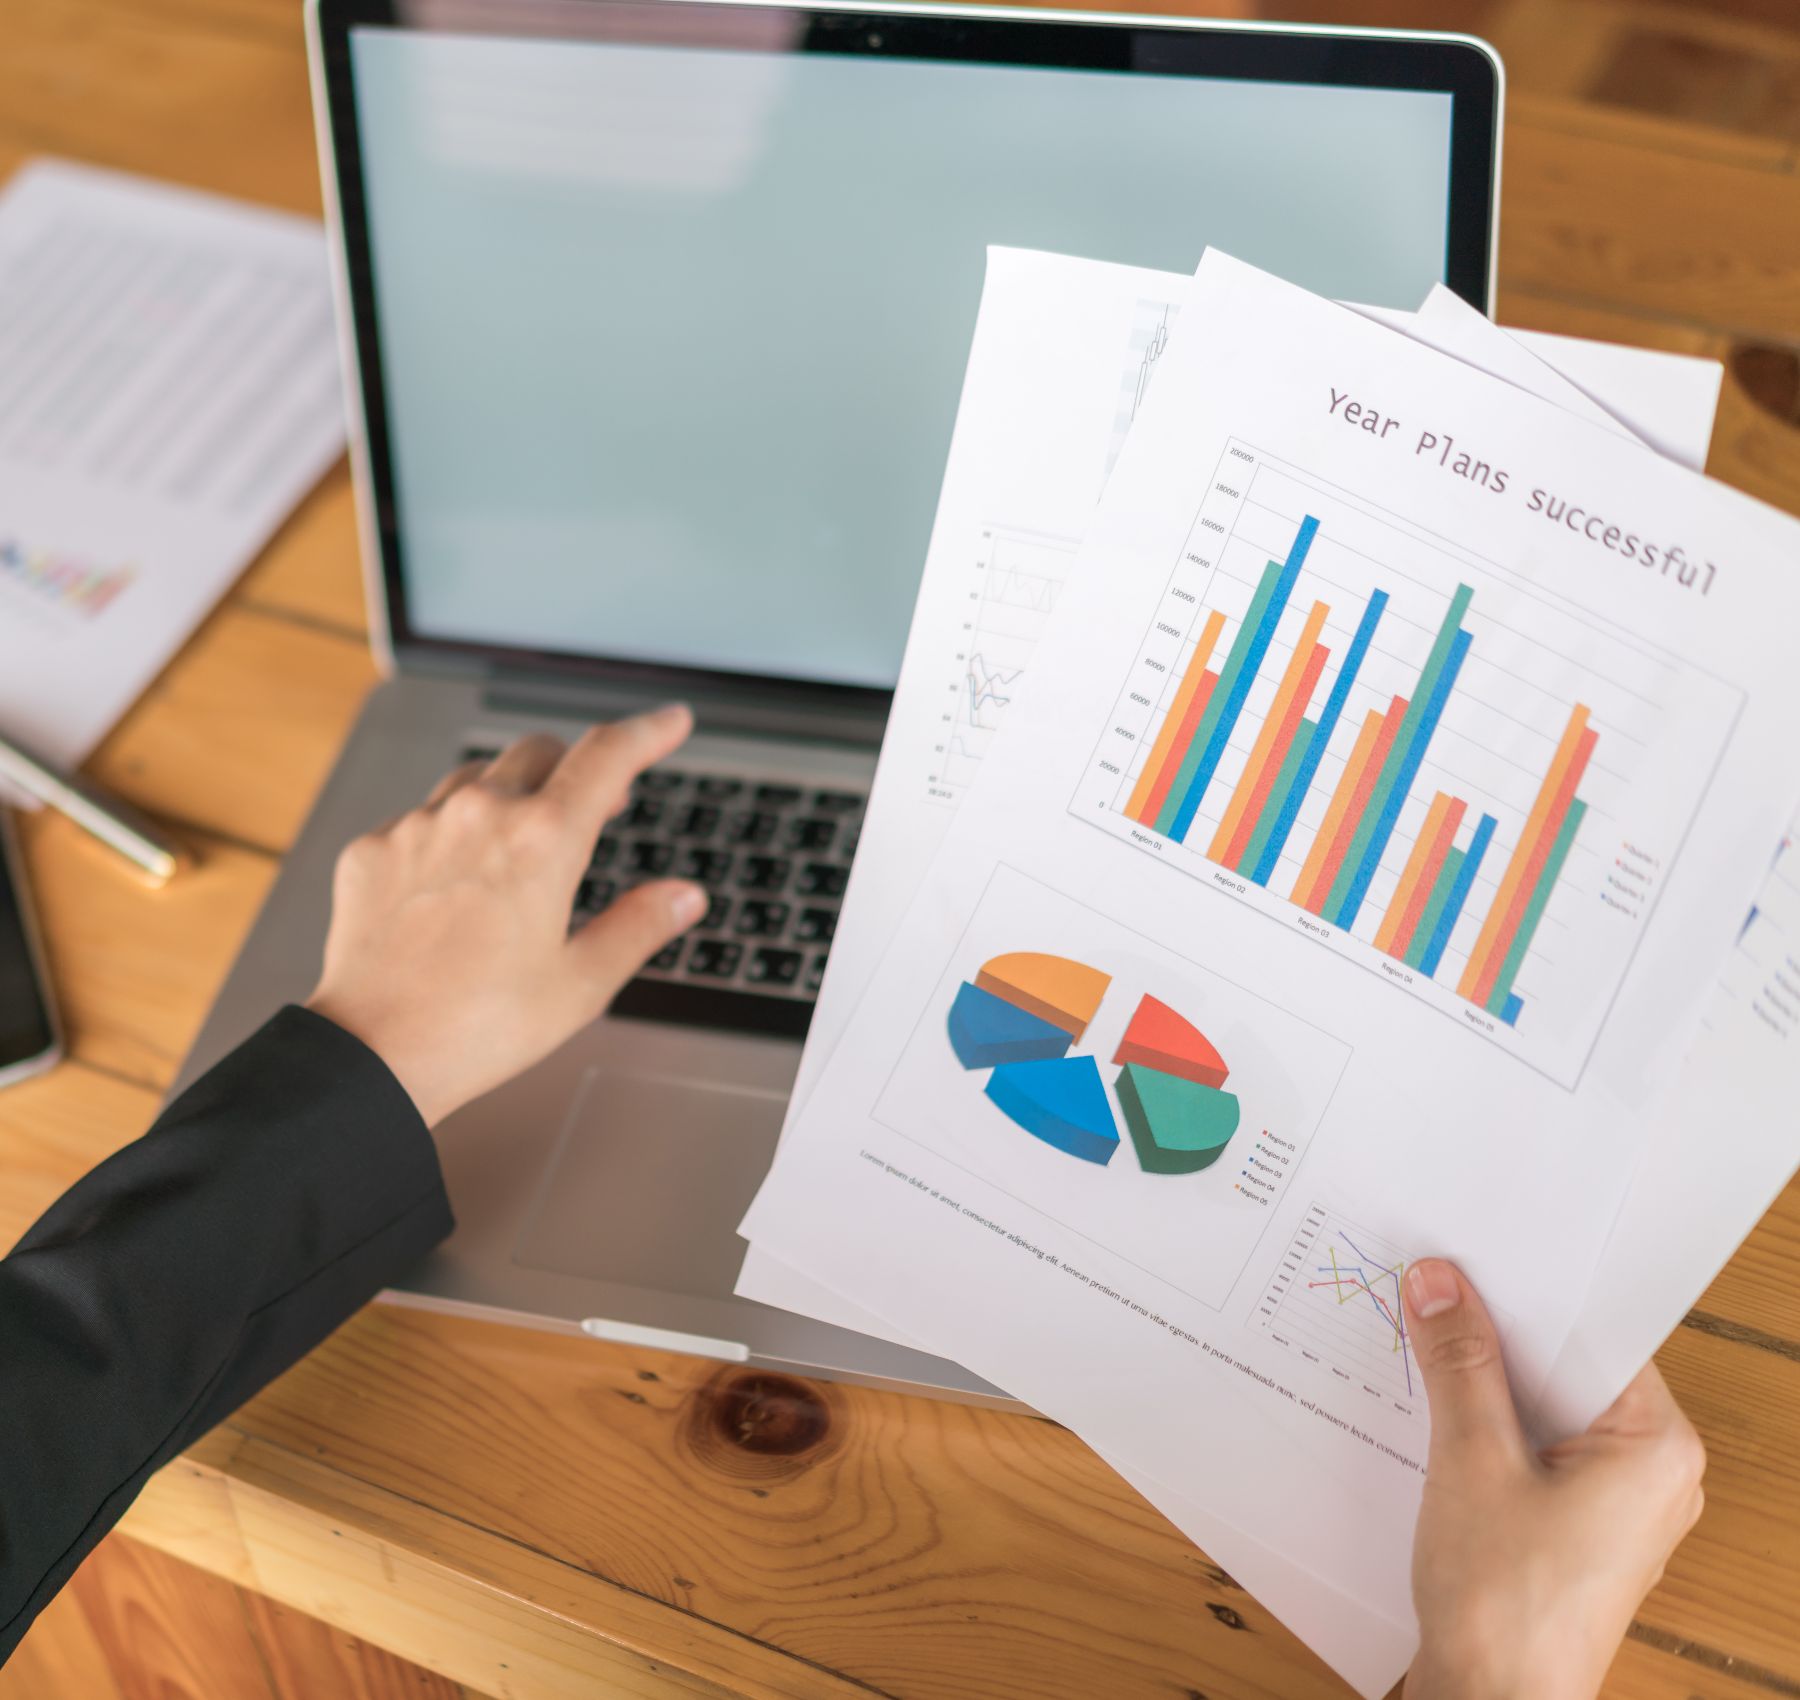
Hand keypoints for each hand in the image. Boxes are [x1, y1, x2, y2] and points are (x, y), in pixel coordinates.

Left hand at [307, 706, 705, 1125]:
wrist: (373, 1056)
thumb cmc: (478, 1027)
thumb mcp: (581, 984)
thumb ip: (639, 926)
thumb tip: (683, 896)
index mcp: (543, 842)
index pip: (607, 755)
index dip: (648, 731)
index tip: (669, 722)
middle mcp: (479, 816)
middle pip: (540, 751)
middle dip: (575, 768)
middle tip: (597, 807)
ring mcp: (417, 827)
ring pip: (477, 779)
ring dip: (511, 796)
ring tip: (523, 848)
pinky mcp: (371, 850)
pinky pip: (421, 818)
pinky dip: (450, 834)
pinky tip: (456, 885)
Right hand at [1403, 1259, 1704, 1699]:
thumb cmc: (1505, 1605)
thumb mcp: (1472, 1460)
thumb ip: (1458, 1362)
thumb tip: (1440, 1282)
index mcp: (1656, 1446)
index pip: (1591, 1335)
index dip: (1525, 1294)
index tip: (1467, 1258)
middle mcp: (1650, 1471)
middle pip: (1564, 1369)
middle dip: (1493, 1336)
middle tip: (1430, 1291)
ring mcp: (1614, 1504)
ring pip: (1541, 1408)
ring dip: (1481, 1382)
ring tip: (1423, 1344)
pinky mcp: (1574, 1527)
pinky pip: (1531, 1447)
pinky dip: (1484, 1426)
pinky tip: (1431, 1409)